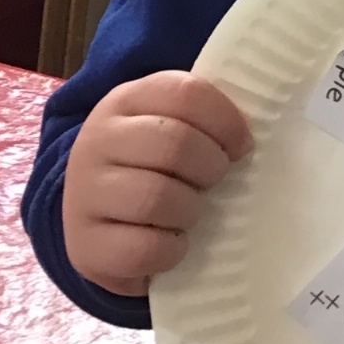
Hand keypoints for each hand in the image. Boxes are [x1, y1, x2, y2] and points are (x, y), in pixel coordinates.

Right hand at [63, 70, 252, 297]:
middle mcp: (98, 140)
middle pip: (175, 144)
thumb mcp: (169, 125)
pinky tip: (174, 242)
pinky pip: (144, 248)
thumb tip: (257, 133)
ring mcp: (86, 193)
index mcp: (127, 100)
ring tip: (191, 211)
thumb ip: (203, 118)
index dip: (226, 121)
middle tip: (215, 180)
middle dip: (211, 168)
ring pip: (157, 198)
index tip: (242, 146)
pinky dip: (172, 250)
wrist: (92, 216)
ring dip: (190, 210)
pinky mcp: (86, 246)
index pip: (186, 93)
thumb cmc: (151, 164)